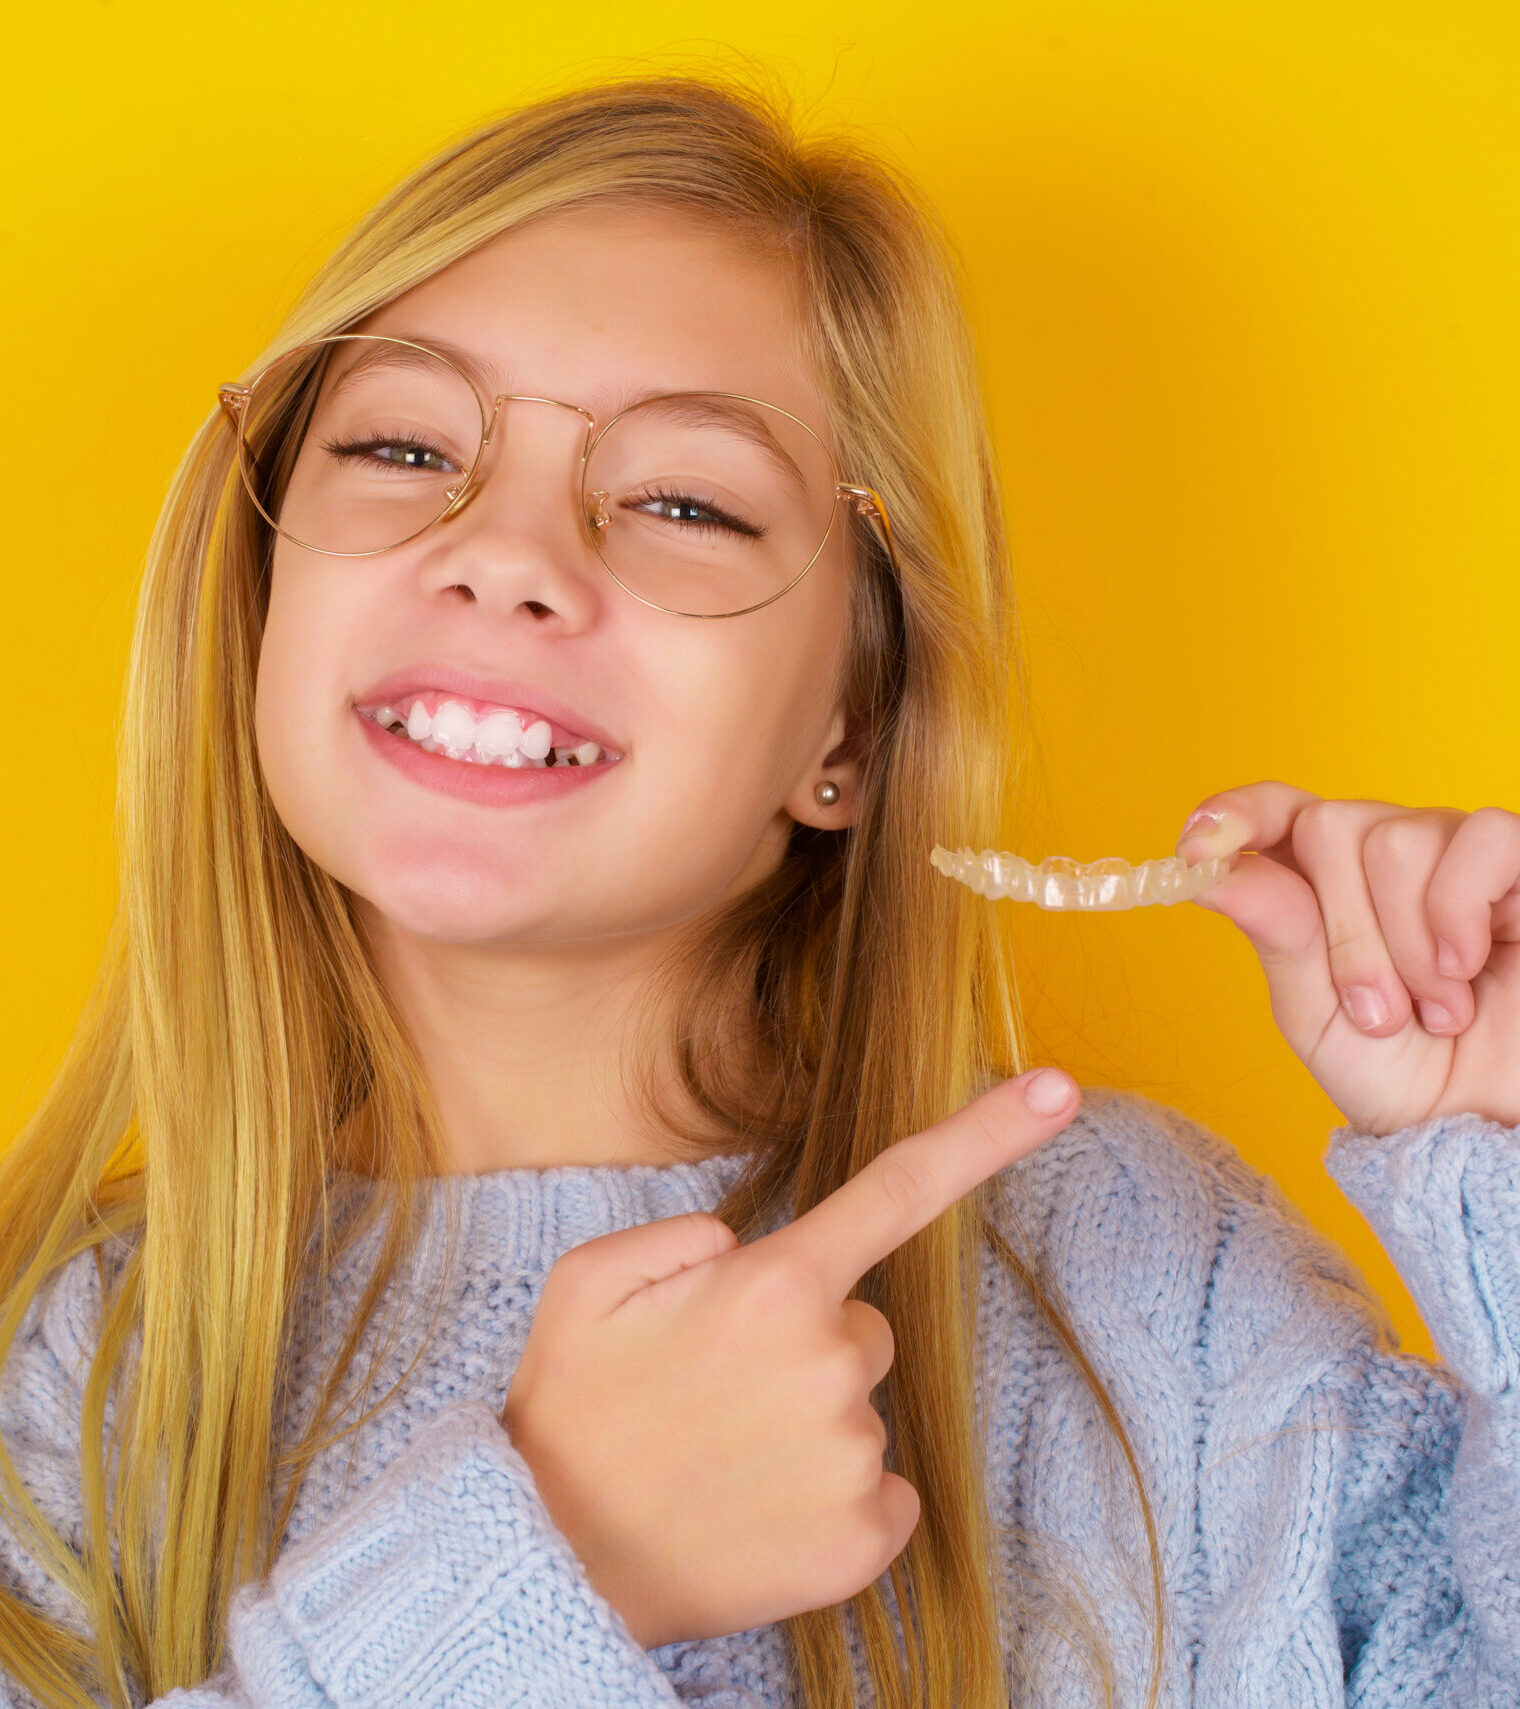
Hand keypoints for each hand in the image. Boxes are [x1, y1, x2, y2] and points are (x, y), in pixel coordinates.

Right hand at [499, 1068, 1082, 1648]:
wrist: (551, 1560)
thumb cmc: (571, 1410)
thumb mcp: (588, 1278)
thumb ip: (685, 1235)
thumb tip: (752, 1250)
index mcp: (775, 1284)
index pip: (899, 1188)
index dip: (988, 1134)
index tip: (1060, 1090)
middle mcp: (833, 1362)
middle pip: (863, 1326)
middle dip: (806, 1345)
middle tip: (716, 1392)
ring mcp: (855, 1456)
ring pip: (861, 1409)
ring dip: (808, 1424)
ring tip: (720, 1457)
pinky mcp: (864, 1541)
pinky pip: (879, 1490)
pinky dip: (831, 1499)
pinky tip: (758, 1510)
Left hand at [1175, 782, 1519, 1134]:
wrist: (1477, 1123)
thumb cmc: (1398, 1069)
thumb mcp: (1315, 1011)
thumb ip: (1275, 930)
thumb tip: (1205, 869)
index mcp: (1323, 879)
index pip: (1276, 810)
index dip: (1235, 814)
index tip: (1194, 852)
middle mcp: (1387, 849)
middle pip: (1327, 826)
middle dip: (1345, 934)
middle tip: (1378, 1010)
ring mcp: (1455, 850)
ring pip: (1396, 841)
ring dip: (1406, 948)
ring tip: (1434, 1007)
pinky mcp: (1517, 861)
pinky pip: (1481, 839)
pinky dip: (1460, 913)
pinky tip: (1469, 966)